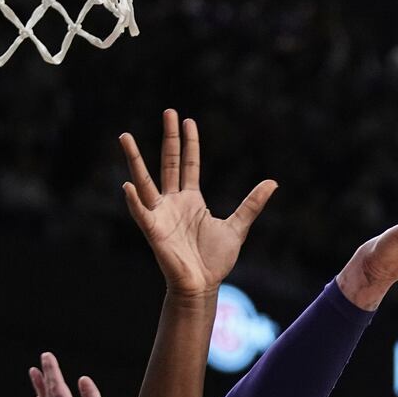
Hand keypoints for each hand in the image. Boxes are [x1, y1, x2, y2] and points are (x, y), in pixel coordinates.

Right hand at [119, 110, 277, 296]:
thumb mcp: (238, 227)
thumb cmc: (214, 260)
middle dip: (169, 137)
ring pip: (145, 181)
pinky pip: (140, 212)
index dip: (189, 142)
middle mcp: (173, 202)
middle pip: (168, 162)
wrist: (202, 285)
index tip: (188, 120)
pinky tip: (127, 185)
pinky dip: (133, 200)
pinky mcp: (153, 231)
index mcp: (191, 200)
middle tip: (169, 111)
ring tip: (124, 137)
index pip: (188, 164)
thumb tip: (273, 182)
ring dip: (134, 160)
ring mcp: (160, 214)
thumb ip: (252, 204)